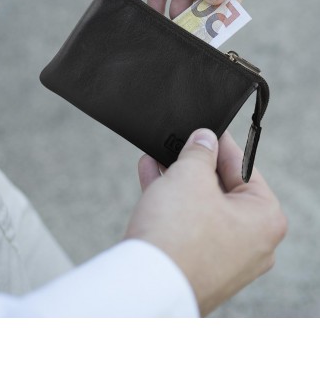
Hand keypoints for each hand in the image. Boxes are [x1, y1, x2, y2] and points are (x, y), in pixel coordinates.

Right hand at [125, 129, 286, 315]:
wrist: (149, 286)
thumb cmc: (179, 234)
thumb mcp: (190, 177)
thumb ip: (199, 152)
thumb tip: (204, 139)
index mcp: (265, 219)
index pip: (244, 167)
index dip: (220, 143)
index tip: (207, 128)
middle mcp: (252, 243)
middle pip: (222, 188)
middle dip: (195, 163)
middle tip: (180, 142)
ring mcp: (225, 258)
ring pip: (201, 207)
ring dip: (178, 180)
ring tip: (158, 156)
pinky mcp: (198, 266)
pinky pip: (187, 225)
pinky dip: (171, 202)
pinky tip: (150, 176)